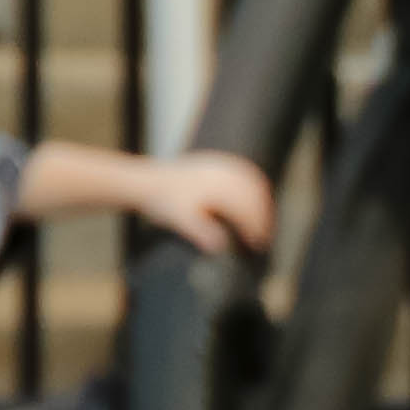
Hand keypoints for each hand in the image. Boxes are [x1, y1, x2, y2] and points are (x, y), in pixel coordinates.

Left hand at [139, 152, 276, 255]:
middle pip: (255, 195)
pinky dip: (253, 187)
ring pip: (252, 182)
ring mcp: (220, 165)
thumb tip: (221, 247)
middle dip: (263, 217)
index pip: (247, 210)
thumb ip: (202, 233)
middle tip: (264, 238)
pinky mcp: (216, 162)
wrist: (145, 181)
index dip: (255, 229)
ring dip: (261, 202)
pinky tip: (253, 199)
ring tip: (262, 221)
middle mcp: (222, 173)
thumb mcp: (181, 221)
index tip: (257, 246)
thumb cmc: (164, 202)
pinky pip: (243, 172)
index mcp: (217, 187)